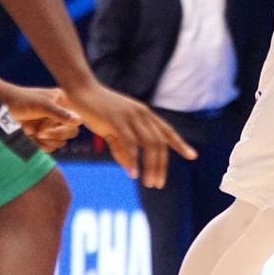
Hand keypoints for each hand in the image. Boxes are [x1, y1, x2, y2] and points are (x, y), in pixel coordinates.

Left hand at [0, 85, 82, 152]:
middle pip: (69, 134)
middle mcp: (59, 115)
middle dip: (52, 136)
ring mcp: (51, 126)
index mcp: (63, 103)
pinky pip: (49, 148)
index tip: (43, 129)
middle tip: (37, 132)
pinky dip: (38, 145)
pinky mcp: (42, 136)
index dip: (61, 130)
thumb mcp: (42, 105)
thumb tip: (80, 120)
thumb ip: (61, 114)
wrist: (0, 107)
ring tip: (30, 132)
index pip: (75, 123)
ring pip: (59, 143)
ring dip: (44, 141)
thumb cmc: (21, 101)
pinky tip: (27, 136)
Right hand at [67, 85, 196, 187]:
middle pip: (160, 142)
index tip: (192, 156)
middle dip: (161, 165)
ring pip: (149, 143)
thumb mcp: (113, 131)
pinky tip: (134, 174)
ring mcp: (130, 115)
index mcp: (144, 114)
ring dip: (151, 165)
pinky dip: (133, 159)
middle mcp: (142, 113)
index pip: (167, 131)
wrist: (81, 90)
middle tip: (159, 184)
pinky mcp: (116, 119)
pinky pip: (130, 142)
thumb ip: (122, 149)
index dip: (180, 144)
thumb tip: (131, 170)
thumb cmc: (96, 110)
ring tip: (150, 183)